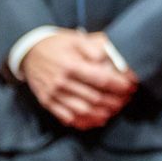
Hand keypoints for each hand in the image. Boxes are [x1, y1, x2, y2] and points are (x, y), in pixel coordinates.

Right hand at [20, 30, 139, 130]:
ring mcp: (53, 95)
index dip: (120, 85)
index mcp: (71, 65)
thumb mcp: (78, 39)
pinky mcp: (48, 103)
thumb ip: (97, 47)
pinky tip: (99, 119)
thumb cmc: (59, 44)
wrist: (29, 53)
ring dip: (104, 113)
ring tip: (117, 109)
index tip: (132, 85)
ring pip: (83, 111)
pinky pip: (68, 118)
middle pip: (95, 98)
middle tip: (128, 98)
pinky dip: (85, 122)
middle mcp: (61, 83)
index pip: (101, 79)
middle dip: (116, 100)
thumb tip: (116, 58)